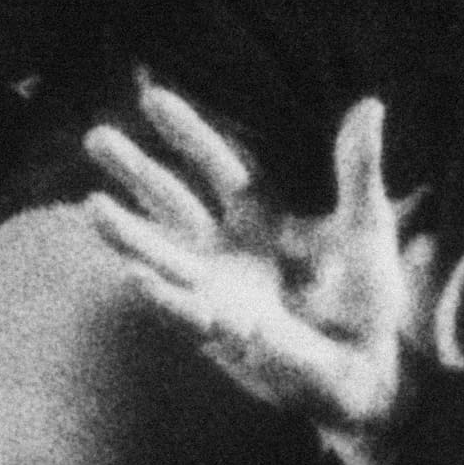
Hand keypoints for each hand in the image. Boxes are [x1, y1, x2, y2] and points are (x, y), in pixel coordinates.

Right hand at [80, 85, 428, 464]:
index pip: (217, 164)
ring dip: (128, 234)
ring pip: (162, 256)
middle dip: (136, 171)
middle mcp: (228, 249)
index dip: (187, 133)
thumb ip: (358, 169)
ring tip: (92, 207)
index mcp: (259, 214)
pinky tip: (134, 277)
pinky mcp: (222, 336)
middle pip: (172, 201)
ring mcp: (218, 291)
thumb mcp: (366, 226)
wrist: (371, 367)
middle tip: (95, 136)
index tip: (152, 96)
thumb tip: (370, 104)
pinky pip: (185, 315)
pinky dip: (163, 299)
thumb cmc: (365, 298)